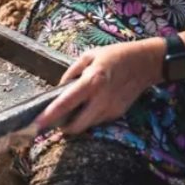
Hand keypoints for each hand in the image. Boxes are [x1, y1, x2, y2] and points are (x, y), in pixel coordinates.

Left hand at [35, 39, 164, 134]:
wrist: (147, 63)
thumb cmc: (114, 56)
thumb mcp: (89, 56)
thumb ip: (71, 73)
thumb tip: (58, 90)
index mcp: (92, 81)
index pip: (66, 103)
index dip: (50, 115)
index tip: (37, 124)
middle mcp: (102, 99)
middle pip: (76, 125)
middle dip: (62, 128)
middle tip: (52, 122)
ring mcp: (111, 109)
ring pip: (87, 126)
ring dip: (75, 123)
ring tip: (70, 112)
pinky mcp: (118, 113)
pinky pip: (97, 121)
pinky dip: (88, 118)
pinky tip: (88, 106)